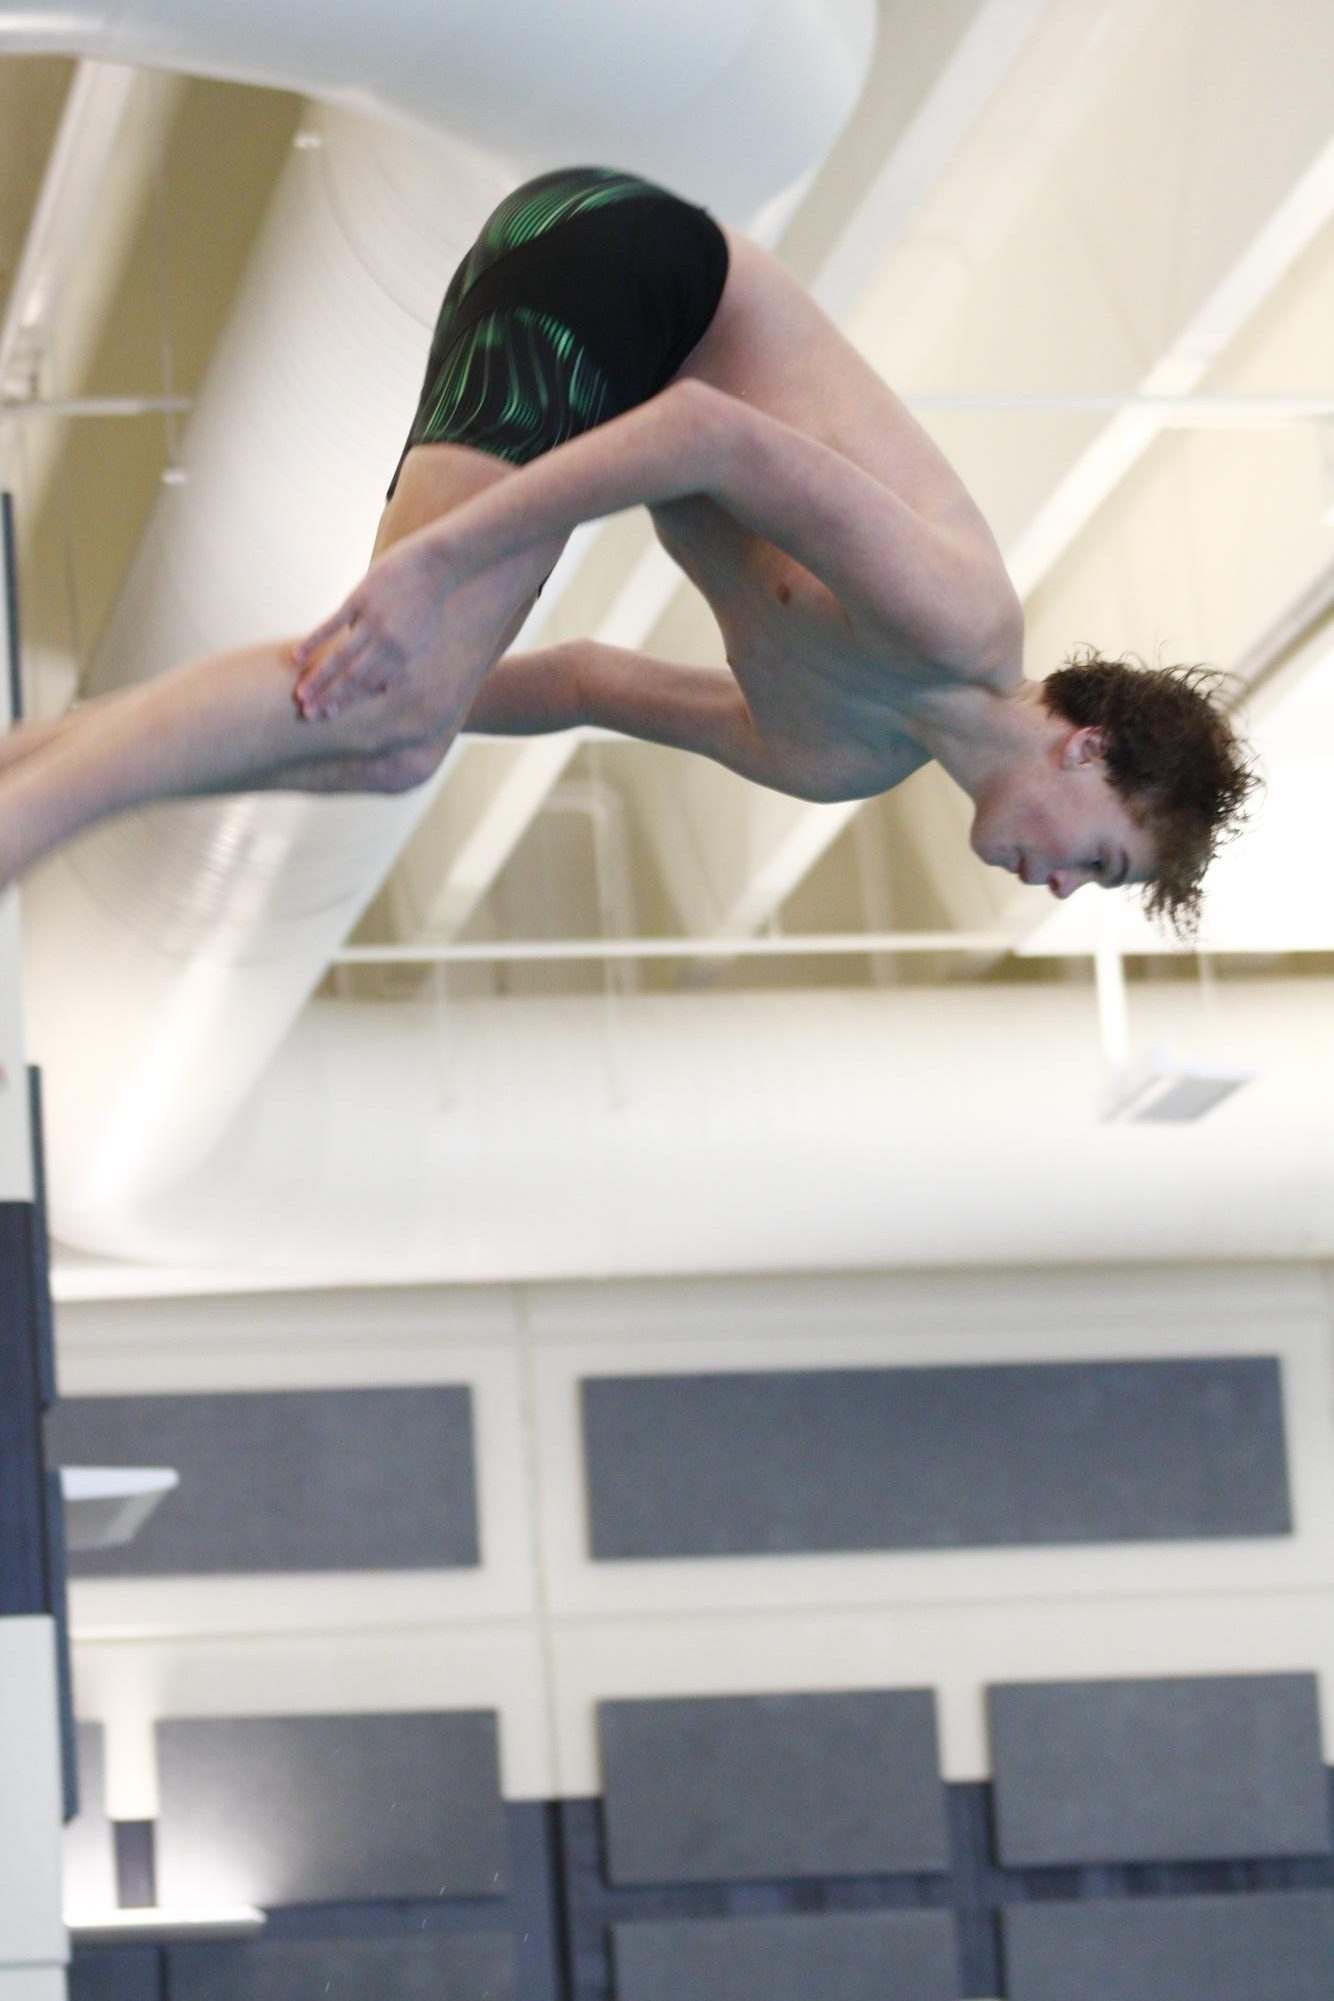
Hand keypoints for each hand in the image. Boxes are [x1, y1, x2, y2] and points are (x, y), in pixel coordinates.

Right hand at [291, 532, 457, 719]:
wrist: (438, 564)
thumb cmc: (428, 602)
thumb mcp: (420, 636)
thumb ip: (398, 657)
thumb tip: (382, 678)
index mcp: (402, 656)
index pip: (369, 684)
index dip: (346, 701)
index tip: (327, 715)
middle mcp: (387, 644)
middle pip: (352, 677)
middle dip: (329, 698)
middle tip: (308, 715)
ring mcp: (372, 621)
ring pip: (340, 657)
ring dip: (318, 678)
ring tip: (300, 695)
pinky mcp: (361, 599)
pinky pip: (331, 624)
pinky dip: (313, 641)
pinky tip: (296, 657)